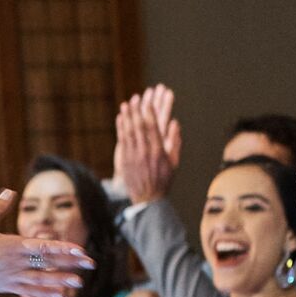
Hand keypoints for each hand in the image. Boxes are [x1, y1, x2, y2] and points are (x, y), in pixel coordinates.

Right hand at [0, 191, 93, 295]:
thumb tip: (11, 191)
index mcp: (11, 246)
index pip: (42, 247)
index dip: (63, 248)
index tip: (80, 250)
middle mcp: (15, 263)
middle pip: (48, 263)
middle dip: (71, 263)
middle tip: (91, 263)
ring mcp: (12, 277)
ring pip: (42, 280)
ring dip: (62, 281)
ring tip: (80, 283)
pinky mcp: (7, 287)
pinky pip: (31, 291)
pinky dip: (46, 294)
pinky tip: (60, 295)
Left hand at [113, 85, 181, 205]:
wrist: (147, 198)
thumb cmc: (164, 179)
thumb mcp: (174, 162)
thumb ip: (175, 141)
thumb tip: (174, 122)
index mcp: (158, 151)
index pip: (153, 128)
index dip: (149, 113)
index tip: (148, 102)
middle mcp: (144, 152)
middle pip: (139, 127)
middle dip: (137, 111)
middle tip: (136, 98)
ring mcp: (133, 156)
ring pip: (129, 132)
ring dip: (127, 117)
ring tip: (127, 104)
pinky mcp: (124, 160)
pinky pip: (122, 141)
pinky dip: (121, 128)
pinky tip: (120, 118)